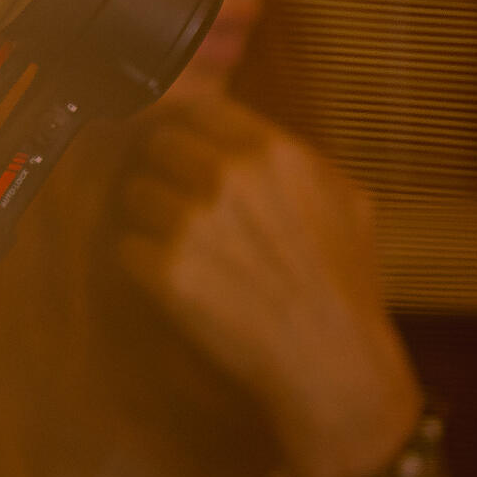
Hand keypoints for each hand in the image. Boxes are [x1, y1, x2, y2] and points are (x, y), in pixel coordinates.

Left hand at [116, 96, 422, 476]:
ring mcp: (194, 222)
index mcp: (273, 154)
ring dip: (148, 219)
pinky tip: (175, 284)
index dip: (184, 130)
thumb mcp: (348, 204)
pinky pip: (127, 246)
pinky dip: (142, 264)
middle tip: (175, 203)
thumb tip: (255, 139)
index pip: (198, 110)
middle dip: (163, 172)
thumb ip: (300, 160)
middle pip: (158, 146)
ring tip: (180, 251)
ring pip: (135, 193)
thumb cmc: (345, 290)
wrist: (334, 366)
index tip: (180, 150)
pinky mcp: (167, 271)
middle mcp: (229, 178)